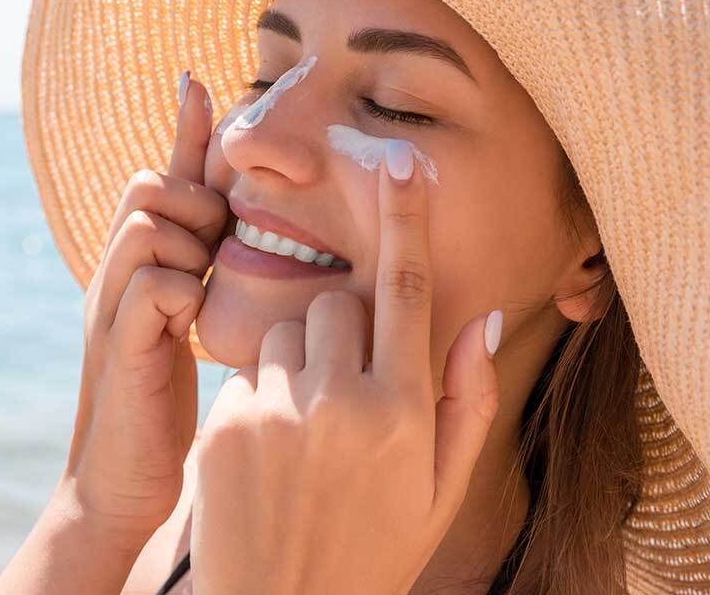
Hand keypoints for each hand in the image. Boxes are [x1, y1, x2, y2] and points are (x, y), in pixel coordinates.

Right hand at [65, 72, 227, 549]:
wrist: (122, 485)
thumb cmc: (165, 402)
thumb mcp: (190, 324)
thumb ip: (205, 271)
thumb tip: (237, 227)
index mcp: (140, 264)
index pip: (160, 176)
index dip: (182, 130)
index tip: (199, 79)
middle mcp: (117, 273)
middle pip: (147, 184)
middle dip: (192, 201)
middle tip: (214, 249)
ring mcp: (112, 306)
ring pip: (147, 223)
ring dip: (188, 243)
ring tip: (202, 286)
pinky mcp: (118, 346)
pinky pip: (151, 284)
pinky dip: (179, 292)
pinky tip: (192, 325)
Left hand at [190, 139, 502, 594]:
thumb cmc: (375, 550)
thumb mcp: (440, 490)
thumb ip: (469, 401)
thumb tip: (484, 317)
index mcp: (405, 412)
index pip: (407, 290)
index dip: (406, 218)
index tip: (400, 160)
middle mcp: (343, 403)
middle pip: (336, 304)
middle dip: (342, 330)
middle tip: (343, 392)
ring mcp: (278, 412)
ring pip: (286, 332)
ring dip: (298, 364)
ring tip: (303, 436)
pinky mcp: (226, 425)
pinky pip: (246, 373)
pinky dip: (260, 397)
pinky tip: (268, 456)